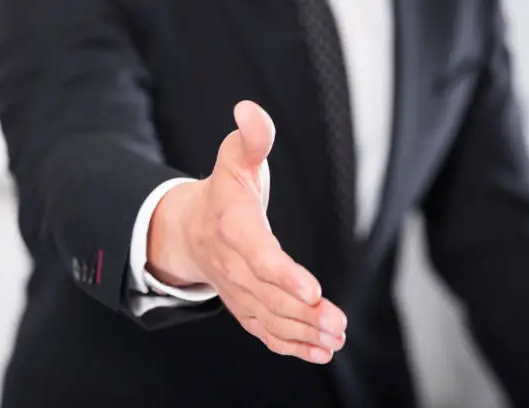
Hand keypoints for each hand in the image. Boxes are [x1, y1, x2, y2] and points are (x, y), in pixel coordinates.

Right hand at [147, 101, 346, 363]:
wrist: (190, 230)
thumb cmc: (222, 192)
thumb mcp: (234, 158)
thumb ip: (252, 138)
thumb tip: (250, 108)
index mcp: (234, 228)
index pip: (259, 256)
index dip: (283, 274)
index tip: (312, 291)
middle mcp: (233, 265)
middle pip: (269, 295)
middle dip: (304, 314)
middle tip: (338, 323)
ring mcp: (237, 291)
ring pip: (269, 318)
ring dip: (303, 332)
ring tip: (336, 338)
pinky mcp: (244, 305)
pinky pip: (264, 330)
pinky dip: (290, 344)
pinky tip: (320, 350)